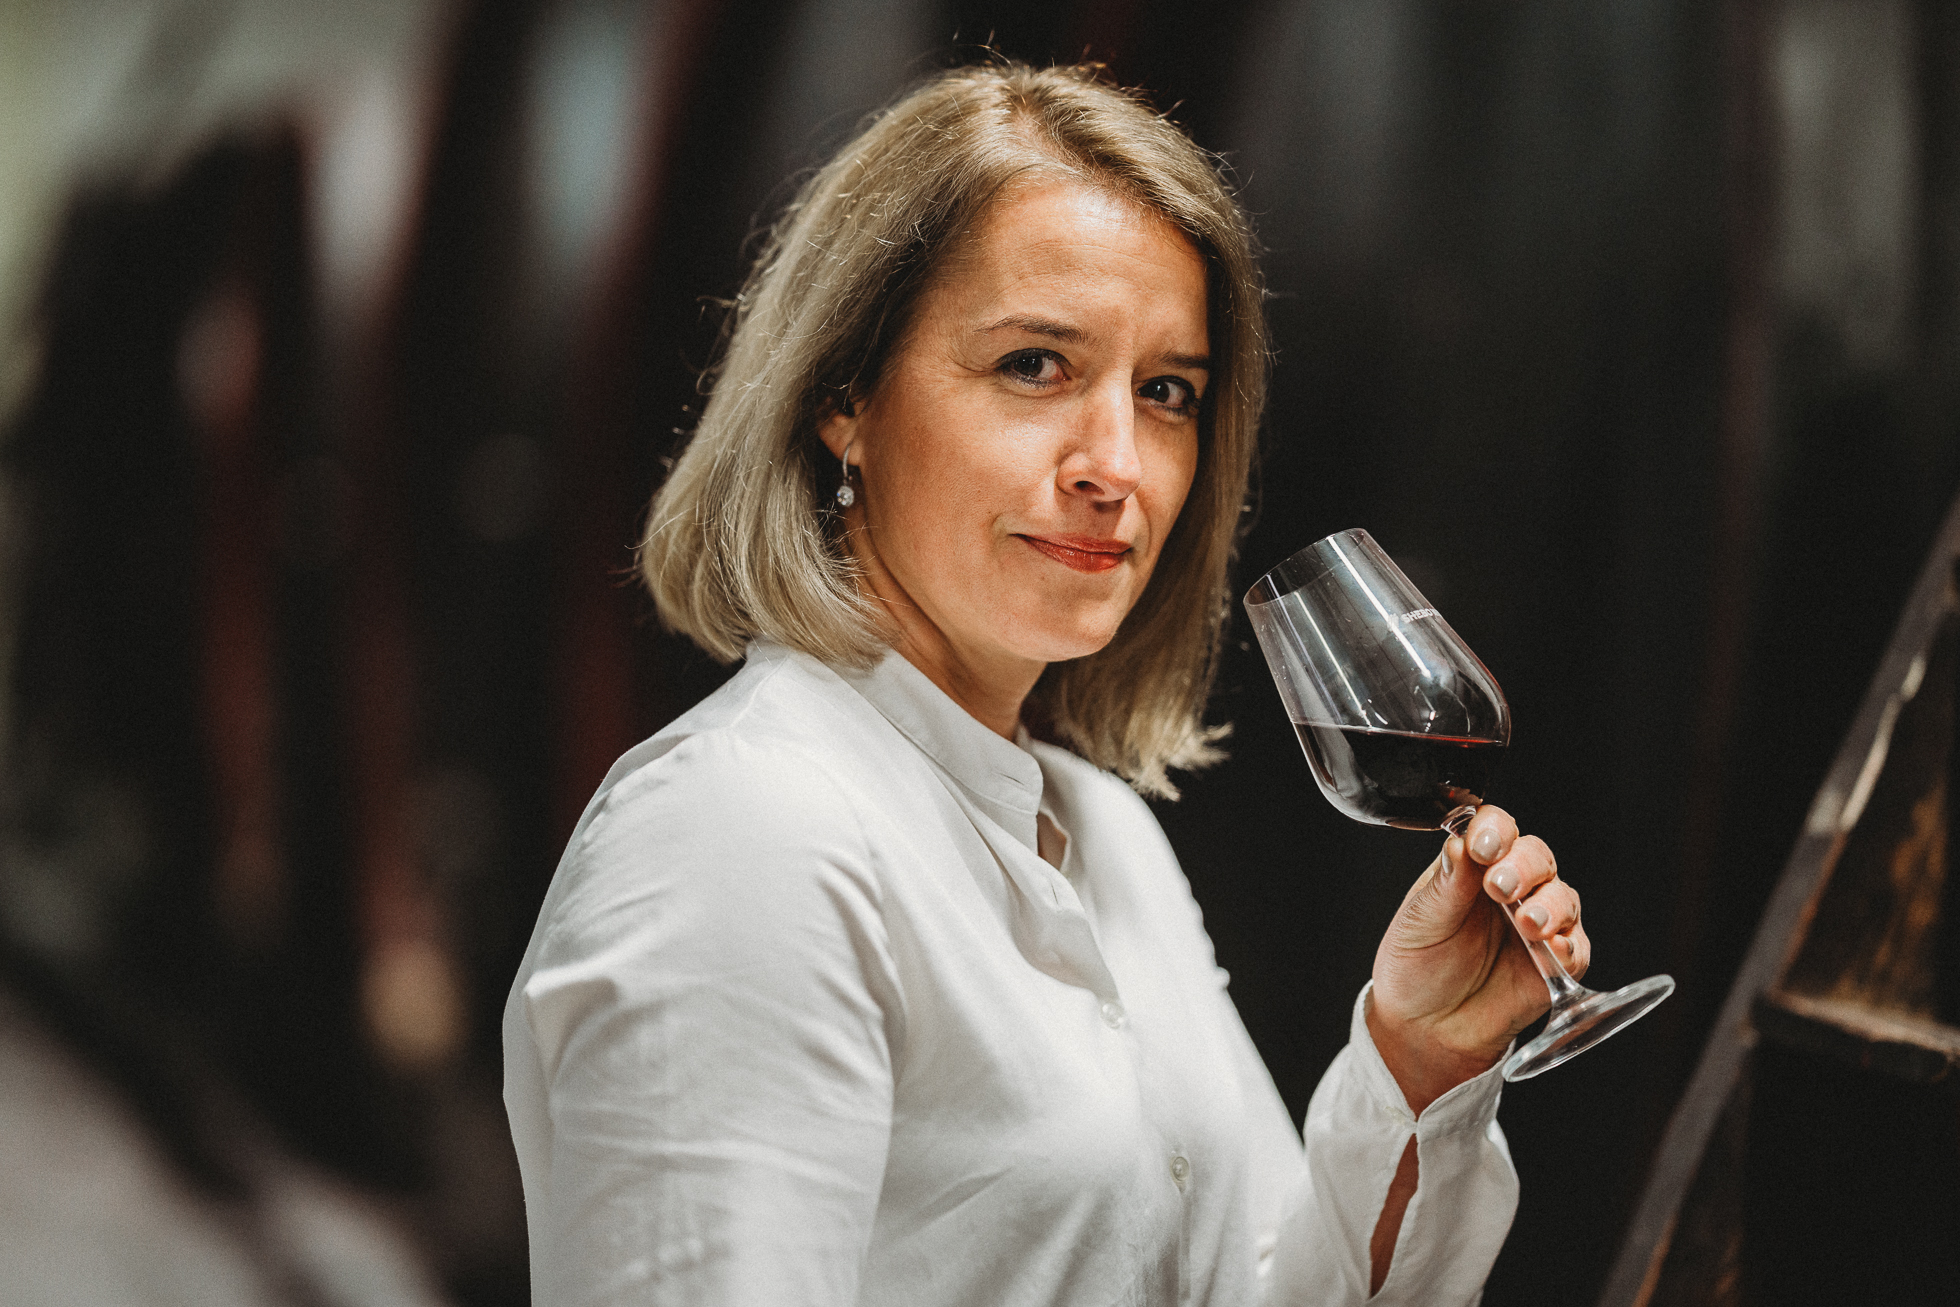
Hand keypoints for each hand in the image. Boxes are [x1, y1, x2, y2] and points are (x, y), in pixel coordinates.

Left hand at [1365, 805, 1587, 1114]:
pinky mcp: (1557, 965)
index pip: (1495, 830)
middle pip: (1536, 857)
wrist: (1424, 1028)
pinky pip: (1575, 949)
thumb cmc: (1416, 966)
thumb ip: (1446, 884)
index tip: (1483, 846)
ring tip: (1529, 923)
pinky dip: (1568, 946)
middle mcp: (1511, 887)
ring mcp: (1537, 923)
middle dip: (1523, 868)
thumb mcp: (1420, 921)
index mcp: (1473, 866)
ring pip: (1562, 898)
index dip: (1494, 830)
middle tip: (1500, 887)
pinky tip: (1552, 950)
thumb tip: (1461, 841)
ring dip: (1550, 906)